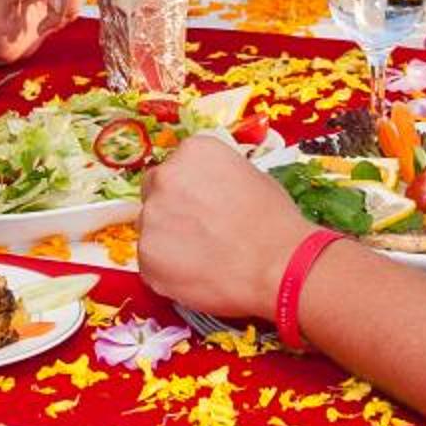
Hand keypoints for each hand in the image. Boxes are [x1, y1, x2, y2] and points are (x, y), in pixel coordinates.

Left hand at [138, 135, 315, 319]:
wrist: (279, 266)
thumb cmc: (275, 223)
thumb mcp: (252, 176)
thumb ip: (217, 176)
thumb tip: (208, 190)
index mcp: (193, 152)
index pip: (175, 166)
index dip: (188, 189)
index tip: (200, 204)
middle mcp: (166, 177)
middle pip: (155, 193)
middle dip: (171, 210)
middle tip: (198, 231)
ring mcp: (152, 218)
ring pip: (151, 228)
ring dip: (169, 240)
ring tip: (204, 257)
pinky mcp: (147, 256)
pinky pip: (151, 262)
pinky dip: (168, 270)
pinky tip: (198, 273)